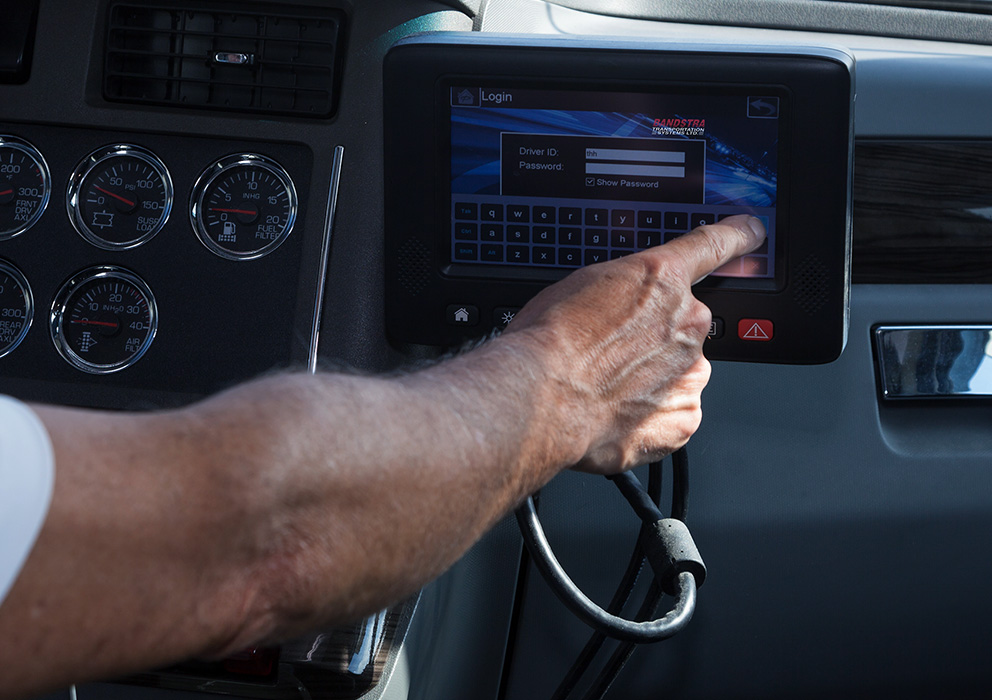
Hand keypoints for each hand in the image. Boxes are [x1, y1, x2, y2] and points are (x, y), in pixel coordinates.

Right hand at [503, 215, 764, 473]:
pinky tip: (617, 414)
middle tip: (610, 355)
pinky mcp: (683, 418)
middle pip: (685, 326)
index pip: (715, 245)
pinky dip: (652, 417)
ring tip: (606, 389)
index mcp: (662, 278)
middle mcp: (688, 322)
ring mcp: (690, 373)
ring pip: (681, 373)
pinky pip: (675, 414)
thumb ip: (620, 291)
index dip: (738, 235)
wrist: (539, 397)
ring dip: (654, 380)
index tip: (751, 230)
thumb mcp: (579, 286)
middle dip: (655, 340)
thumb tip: (620, 310)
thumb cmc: (547, 341)